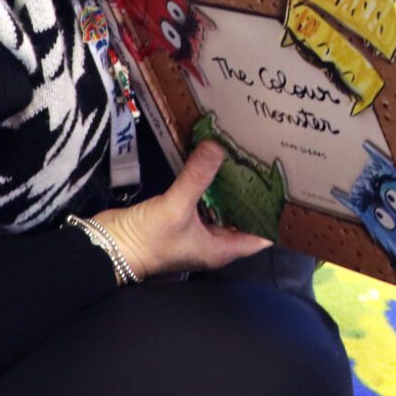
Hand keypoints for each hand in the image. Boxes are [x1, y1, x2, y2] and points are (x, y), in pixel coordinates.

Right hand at [90, 140, 272, 278]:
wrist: (106, 246)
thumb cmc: (147, 239)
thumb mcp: (176, 207)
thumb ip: (197, 177)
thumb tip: (217, 146)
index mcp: (222, 248)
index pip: (262, 235)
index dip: (276, 216)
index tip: (288, 188)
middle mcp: (214, 240)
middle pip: (244, 217)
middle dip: (255, 195)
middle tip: (269, 163)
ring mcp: (197, 229)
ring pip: (224, 205)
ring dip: (233, 186)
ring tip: (247, 157)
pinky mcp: (180, 215)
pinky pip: (204, 198)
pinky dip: (211, 183)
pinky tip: (216, 162)